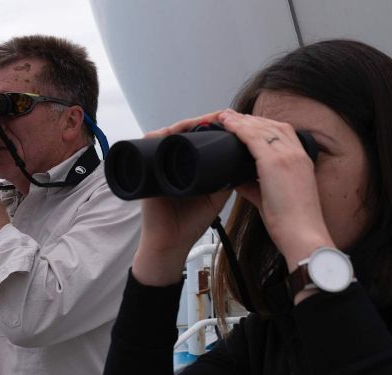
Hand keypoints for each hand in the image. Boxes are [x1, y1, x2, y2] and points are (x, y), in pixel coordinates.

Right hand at [132, 110, 231, 285]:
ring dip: (188, 123)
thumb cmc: (190, 222)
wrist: (171, 243)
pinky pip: (153, 142)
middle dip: (203, 120)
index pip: (199, 138)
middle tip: (223, 115)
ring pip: (171, 132)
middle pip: (185, 130)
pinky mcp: (147, 167)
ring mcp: (158, 163)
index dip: (214, 127)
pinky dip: (166, 132)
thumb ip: (226, 178)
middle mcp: (172, 161)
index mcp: (188, 166)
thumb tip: (245, 159)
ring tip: (208, 120)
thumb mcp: (215, 196)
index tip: (233, 122)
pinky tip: (182, 129)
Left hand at [217, 109, 333, 269]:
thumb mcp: (272, 198)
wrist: (304, 235)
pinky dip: (239, 129)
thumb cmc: (292, 223)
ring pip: (262, 128)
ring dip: (242, 121)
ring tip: (225, 116)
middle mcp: (297, 154)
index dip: (263, 126)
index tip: (247, 124)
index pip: (283, 134)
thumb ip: (254, 186)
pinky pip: (253, 138)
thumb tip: (237, 180)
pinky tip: (227, 124)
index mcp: (301, 162)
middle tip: (231, 116)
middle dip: (251, 119)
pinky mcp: (275, 163)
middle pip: (272, 126)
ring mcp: (287, 156)